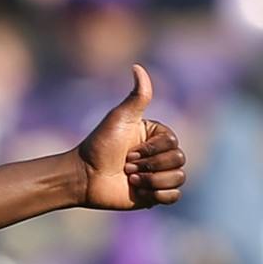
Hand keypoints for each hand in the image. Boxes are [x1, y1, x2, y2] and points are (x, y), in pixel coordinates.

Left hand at [76, 65, 185, 209]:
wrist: (84, 176)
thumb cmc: (99, 145)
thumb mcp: (120, 118)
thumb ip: (137, 96)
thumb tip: (137, 66)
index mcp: (156, 137)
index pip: (174, 143)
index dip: (152, 150)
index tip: (128, 150)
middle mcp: (160, 155)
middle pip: (179, 160)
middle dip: (150, 165)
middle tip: (126, 165)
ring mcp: (158, 175)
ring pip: (178, 179)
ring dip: (152, 180)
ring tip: (129, 178)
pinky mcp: (154, 195)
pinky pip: (174, 197)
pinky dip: (157, 194)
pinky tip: (138, 191)